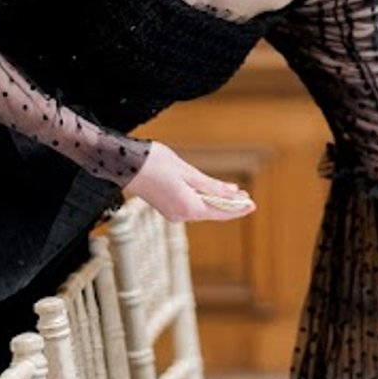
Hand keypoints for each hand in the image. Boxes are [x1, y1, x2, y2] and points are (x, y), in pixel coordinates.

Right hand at [124, 142, 255, 222]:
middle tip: (246, 196)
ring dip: (217, 202)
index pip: (220, 212)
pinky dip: (203, 200)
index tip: (252, 204)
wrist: (124, 164)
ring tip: (234, 193)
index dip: (238, 209)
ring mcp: (172, 213)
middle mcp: (180, 215)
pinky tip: (212, 192)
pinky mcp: (167, 207)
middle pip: (212, 212)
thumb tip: (232, 193)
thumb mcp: (187, 172)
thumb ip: (210, 185)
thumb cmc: (154, 163)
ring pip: (201, 209)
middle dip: (230, 205)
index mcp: (188, 207)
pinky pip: (191, 206)